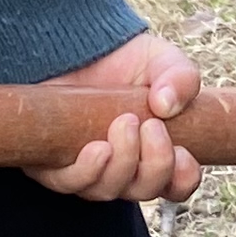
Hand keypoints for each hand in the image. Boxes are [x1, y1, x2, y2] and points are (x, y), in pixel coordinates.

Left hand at [32, 31, 202, 204]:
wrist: (77, 46)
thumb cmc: (125, 59)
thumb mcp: (162, 61)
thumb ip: (181, 78)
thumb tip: (166, 106)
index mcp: (155, 152)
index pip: (176, 184)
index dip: (183, 178)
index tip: (183, 151)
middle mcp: (122, 168)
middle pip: (143, 190)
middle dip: (155, 164)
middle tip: (150, 125)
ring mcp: (88, 170)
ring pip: (108, 190)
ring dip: (123, 162)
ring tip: (124, 123)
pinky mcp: (53, 162)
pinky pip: (70, 183)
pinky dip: (89, 170)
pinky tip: (99, 148)